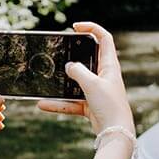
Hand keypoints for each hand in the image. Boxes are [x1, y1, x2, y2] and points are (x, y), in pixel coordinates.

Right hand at [35, 22, 133, 137]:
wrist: (115, 132)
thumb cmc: (109, 105)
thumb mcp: (92, 84)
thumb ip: (78, 72)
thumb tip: (69, 66)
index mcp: (109, 65)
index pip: (104, 38)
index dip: (92, 28)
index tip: (75, 27)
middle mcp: (104, 75)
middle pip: (88, 57)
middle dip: (73, 54)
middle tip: (60, 50)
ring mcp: (96, 90)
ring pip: (76, 81)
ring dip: (62, 82)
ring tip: (48, 79)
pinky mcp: (90, 104)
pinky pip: (71, 101)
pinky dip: (59, 103)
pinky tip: (43, 104)